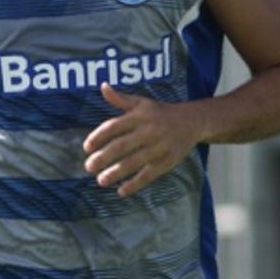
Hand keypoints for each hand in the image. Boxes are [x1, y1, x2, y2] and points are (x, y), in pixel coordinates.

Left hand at [82, 84, 203, 197]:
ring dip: (116, 172)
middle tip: (88, 167)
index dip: (98, 137)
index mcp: (139, 116)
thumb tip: (103, 87)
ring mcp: (158, 147)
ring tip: (101, 180)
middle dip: (103, 157)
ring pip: (134, 162)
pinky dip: (135, 184)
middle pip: (122, 145)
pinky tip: (121, 191)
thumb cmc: (160, 113)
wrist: (192, 121)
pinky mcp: (167, 161)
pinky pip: (149, 174)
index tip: (86, 147)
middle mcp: (148, 131)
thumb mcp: (142, 102)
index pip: (114, 126)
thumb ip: (121, 99)